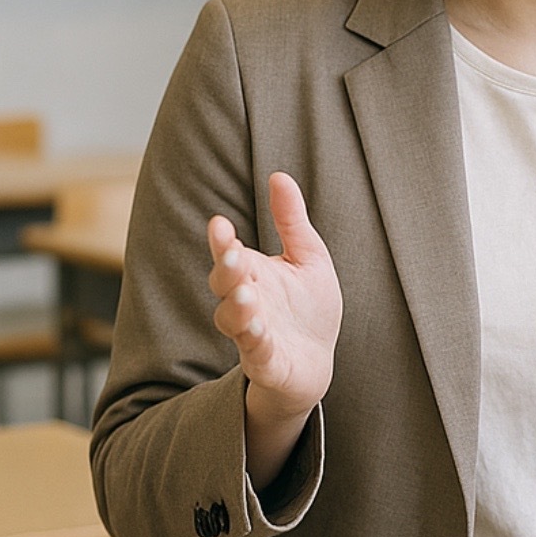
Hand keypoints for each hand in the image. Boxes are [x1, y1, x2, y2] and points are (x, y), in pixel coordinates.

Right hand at [206, 173, 341, 478]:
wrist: (316, 362)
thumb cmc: (308, 307)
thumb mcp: (307, 257)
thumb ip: (291, 220)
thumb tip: (279, 175)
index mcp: (252, 273)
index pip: (228, 253)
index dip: (222, 241)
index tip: (220, 224)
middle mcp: (245, 301)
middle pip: (223, 284)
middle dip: (226, 270)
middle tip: (233, 256)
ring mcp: (252, 332)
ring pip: (232, 320)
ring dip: (236, 308)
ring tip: (246, 295)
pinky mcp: (266, 360)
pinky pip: (255, 350)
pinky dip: (254, 340)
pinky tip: (260, 328)